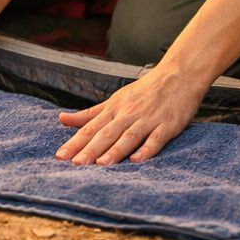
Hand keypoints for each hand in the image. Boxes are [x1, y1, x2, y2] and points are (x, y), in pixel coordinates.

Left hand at [54, 67, 206, 164]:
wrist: (179, 74)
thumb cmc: (145, 90)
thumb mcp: (114, 99)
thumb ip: (89, 113)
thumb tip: (62, 119)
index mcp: (114, 109)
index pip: (90, 128)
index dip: (75, 142)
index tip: (60, 156)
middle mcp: (128, 114)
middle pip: (107, 134)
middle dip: (90, 149)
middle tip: (75, 164)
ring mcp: (148, 119)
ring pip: (129, 136)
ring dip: (115, 150)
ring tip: (101, 164)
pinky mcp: (168, 125)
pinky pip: (156, 139)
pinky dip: (147, 149)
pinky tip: (137, 160)